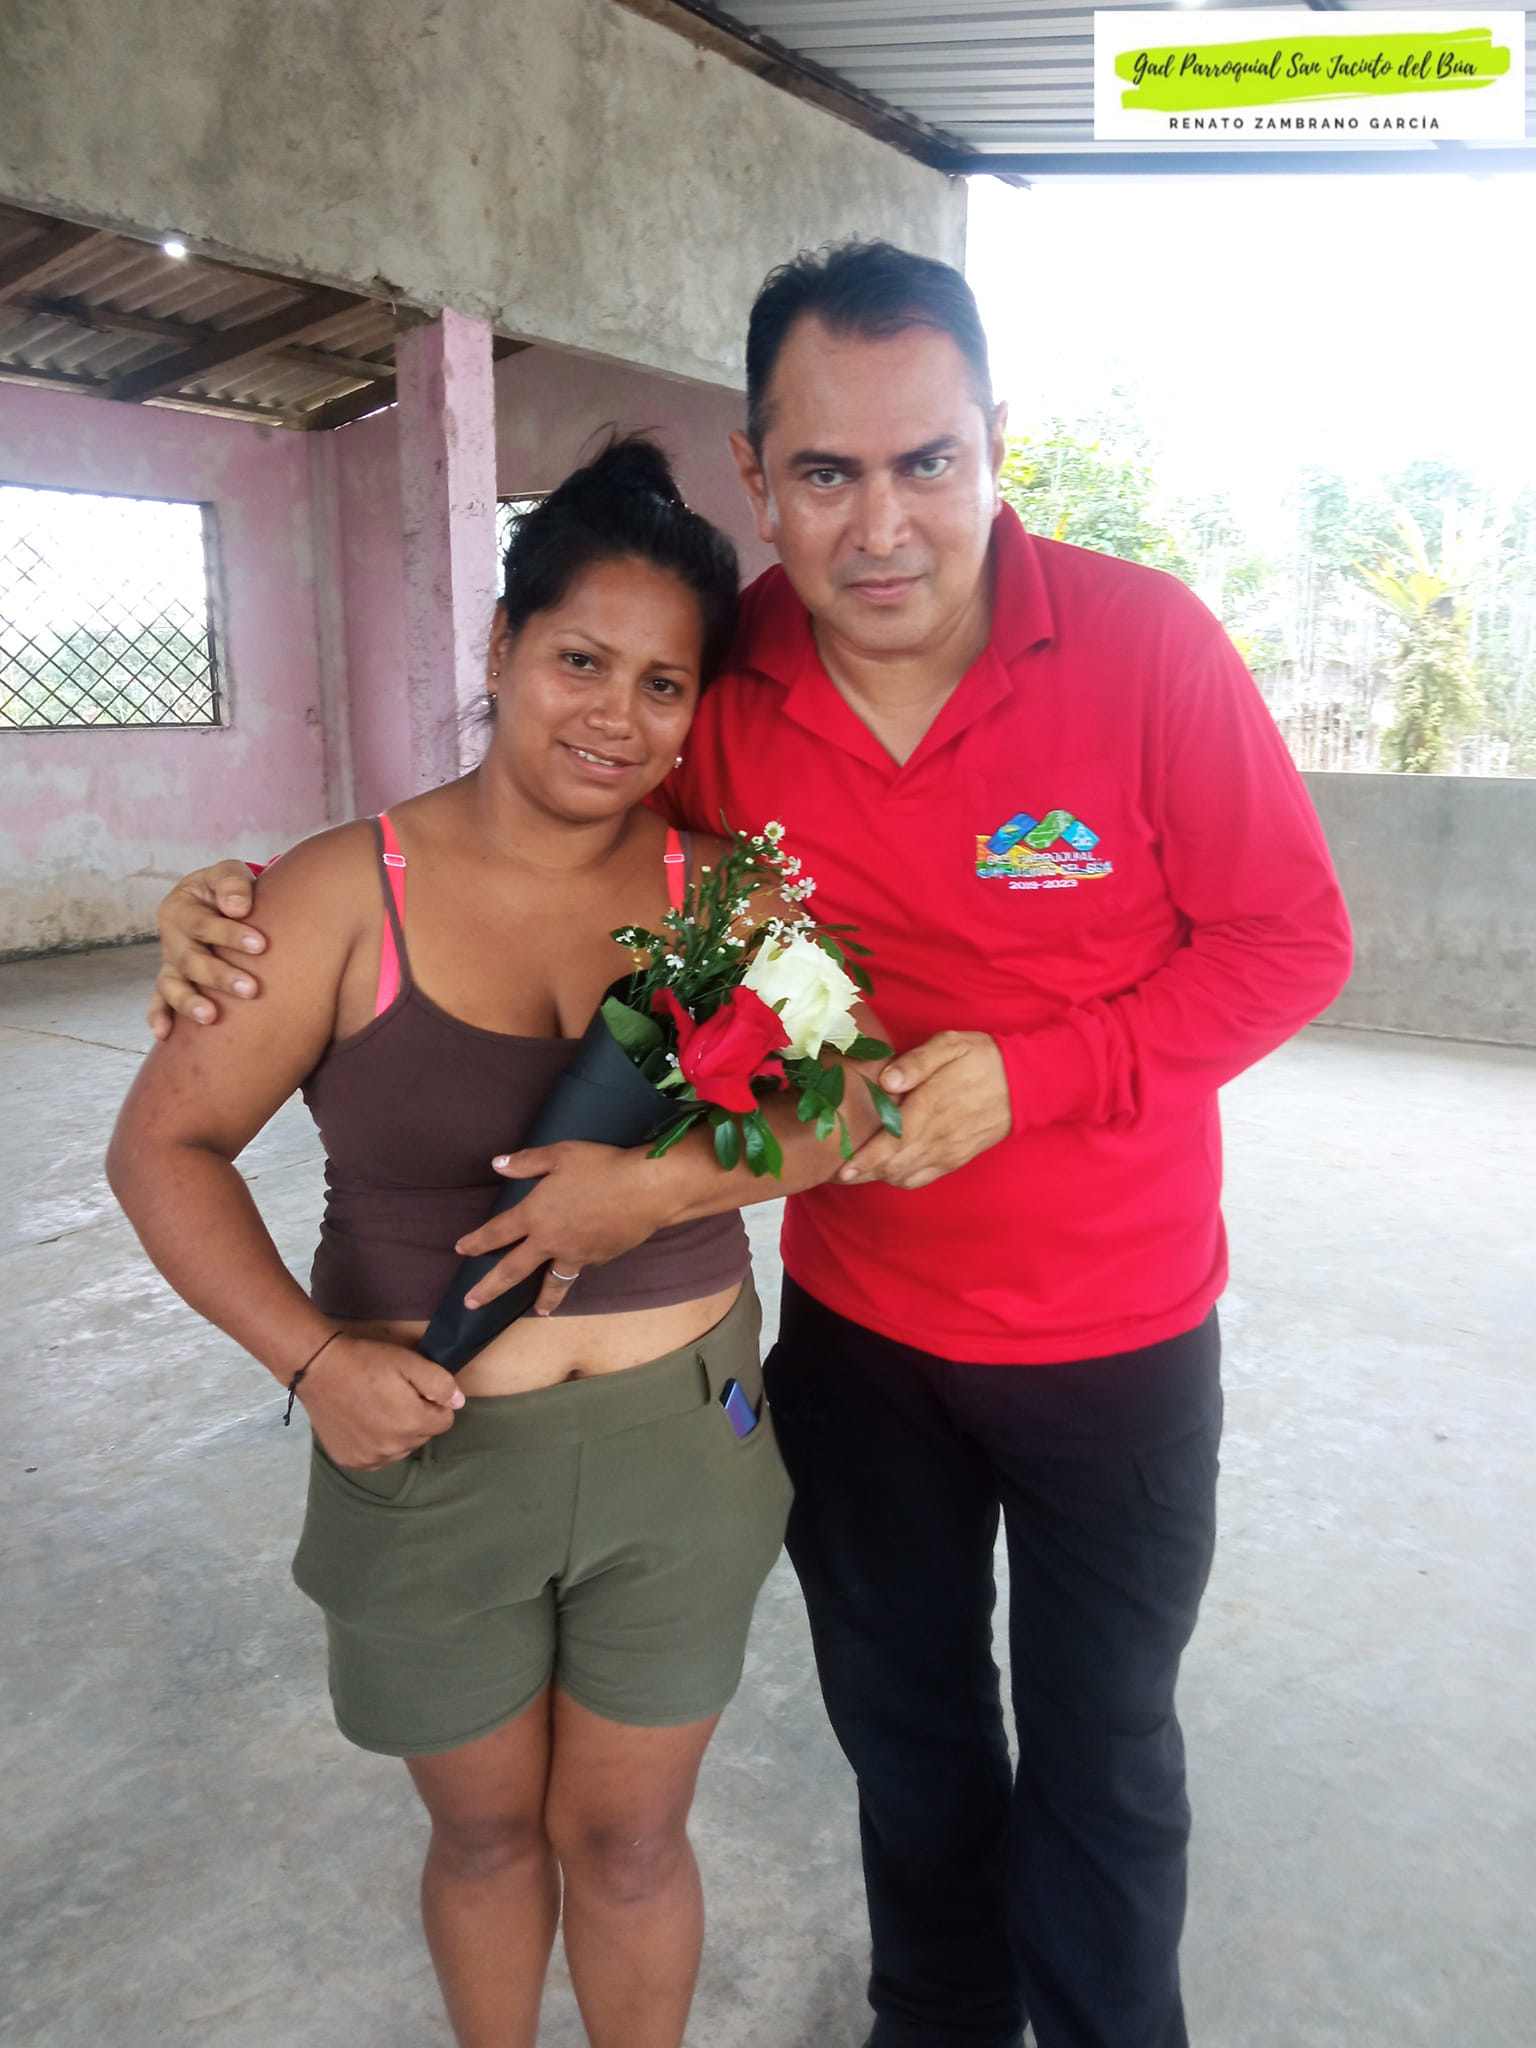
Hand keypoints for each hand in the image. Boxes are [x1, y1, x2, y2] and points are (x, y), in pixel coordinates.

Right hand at [148, 861, 269, 1038]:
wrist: (217, 902)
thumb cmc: (227, 890)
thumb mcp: (228, 874)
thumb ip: (232, 884)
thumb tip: (238, 908)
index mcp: (180, 908)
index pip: (203, 924)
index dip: (230, 934)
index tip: (261, 945)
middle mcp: (171, 938)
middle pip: (190, 960)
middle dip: (219, 976)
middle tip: (251, 989)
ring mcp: (171, 963)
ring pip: (172, 985)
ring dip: (190, 1002)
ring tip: (211, 1016)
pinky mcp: (174, 982)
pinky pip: (160, 1001)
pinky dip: (158, 1016)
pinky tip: (164, 1034)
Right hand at [298, 1334, 464, 1469]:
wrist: (318, 1368)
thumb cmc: (365, 1361)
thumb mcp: (409, 1362)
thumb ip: (440, 1384)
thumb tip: (458, 1403)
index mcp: (412, 1423)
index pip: (444, 1421)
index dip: (433, 1403)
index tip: (413, 1390)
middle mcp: (393, 1448)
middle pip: (422, 1435)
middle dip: (415, 1417)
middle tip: (393, 1395)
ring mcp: (370, 1458)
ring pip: (400, 1449)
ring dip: (396, 1433)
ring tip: (376, 1408)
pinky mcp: (351, 1461)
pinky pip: (377, 1458)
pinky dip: (375, 1444)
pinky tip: (363, 1424)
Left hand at [455, 1142, 675, 1316]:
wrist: (647, 1190)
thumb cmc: (602, 1166)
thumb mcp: (562, 1155)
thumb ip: (528, 1161)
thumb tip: (498, 1164)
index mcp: (535, 1214)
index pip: (496, 1232)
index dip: (477, 1242)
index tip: (462, 1249)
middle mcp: (550, 1241)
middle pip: (512, 1271)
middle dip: (489, 1289)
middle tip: (471, 1304)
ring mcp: (576, 1255)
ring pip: (553, 1282)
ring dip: (542, 1299)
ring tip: (537, 1312)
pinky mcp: (599, 1259)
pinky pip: (581, 1267)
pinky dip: (576, 1269)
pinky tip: (580, 1266)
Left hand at [838, 1032, 1011, 1190]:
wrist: (1025, 1083)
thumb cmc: (982, 1059)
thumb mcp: (950, 1045)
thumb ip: (917, 1061)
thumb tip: (888, 1080)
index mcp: (932, 1106)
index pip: (892, 1140)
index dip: (865, 1158)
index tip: (841, 1168)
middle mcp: (939, 1135)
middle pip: (893, 1165)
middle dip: (862, 1171)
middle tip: (836, 1170)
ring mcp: (948, 1151)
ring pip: (905, 1176)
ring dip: (878, 1177)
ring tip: (855, 1171)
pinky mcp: (957, 1159)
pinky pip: (922, 1178)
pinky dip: (900, 1179)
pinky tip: (887, 1170)